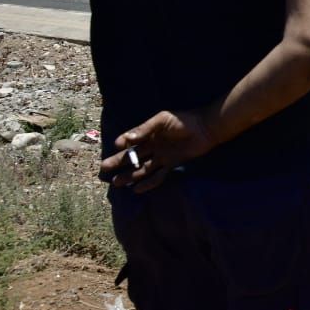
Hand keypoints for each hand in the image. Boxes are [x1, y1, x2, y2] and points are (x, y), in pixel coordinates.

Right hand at [99, 109, 217, 192]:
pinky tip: (137, 189)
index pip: (130, 141)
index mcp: (148, 133)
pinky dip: (148, 183)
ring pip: (141, 168)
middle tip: (103, 169)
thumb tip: (126, 139)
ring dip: (129, 176)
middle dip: (118, 163)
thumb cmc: (183, 120)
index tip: (117, 146)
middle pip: (132, 156)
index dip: (123, 143)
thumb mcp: (162, 120)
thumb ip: (145, 129)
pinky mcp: (171, 164)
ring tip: (116, 183)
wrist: (205, 128)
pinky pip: (158, 175)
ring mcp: (161, 156)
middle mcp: (152, 146)